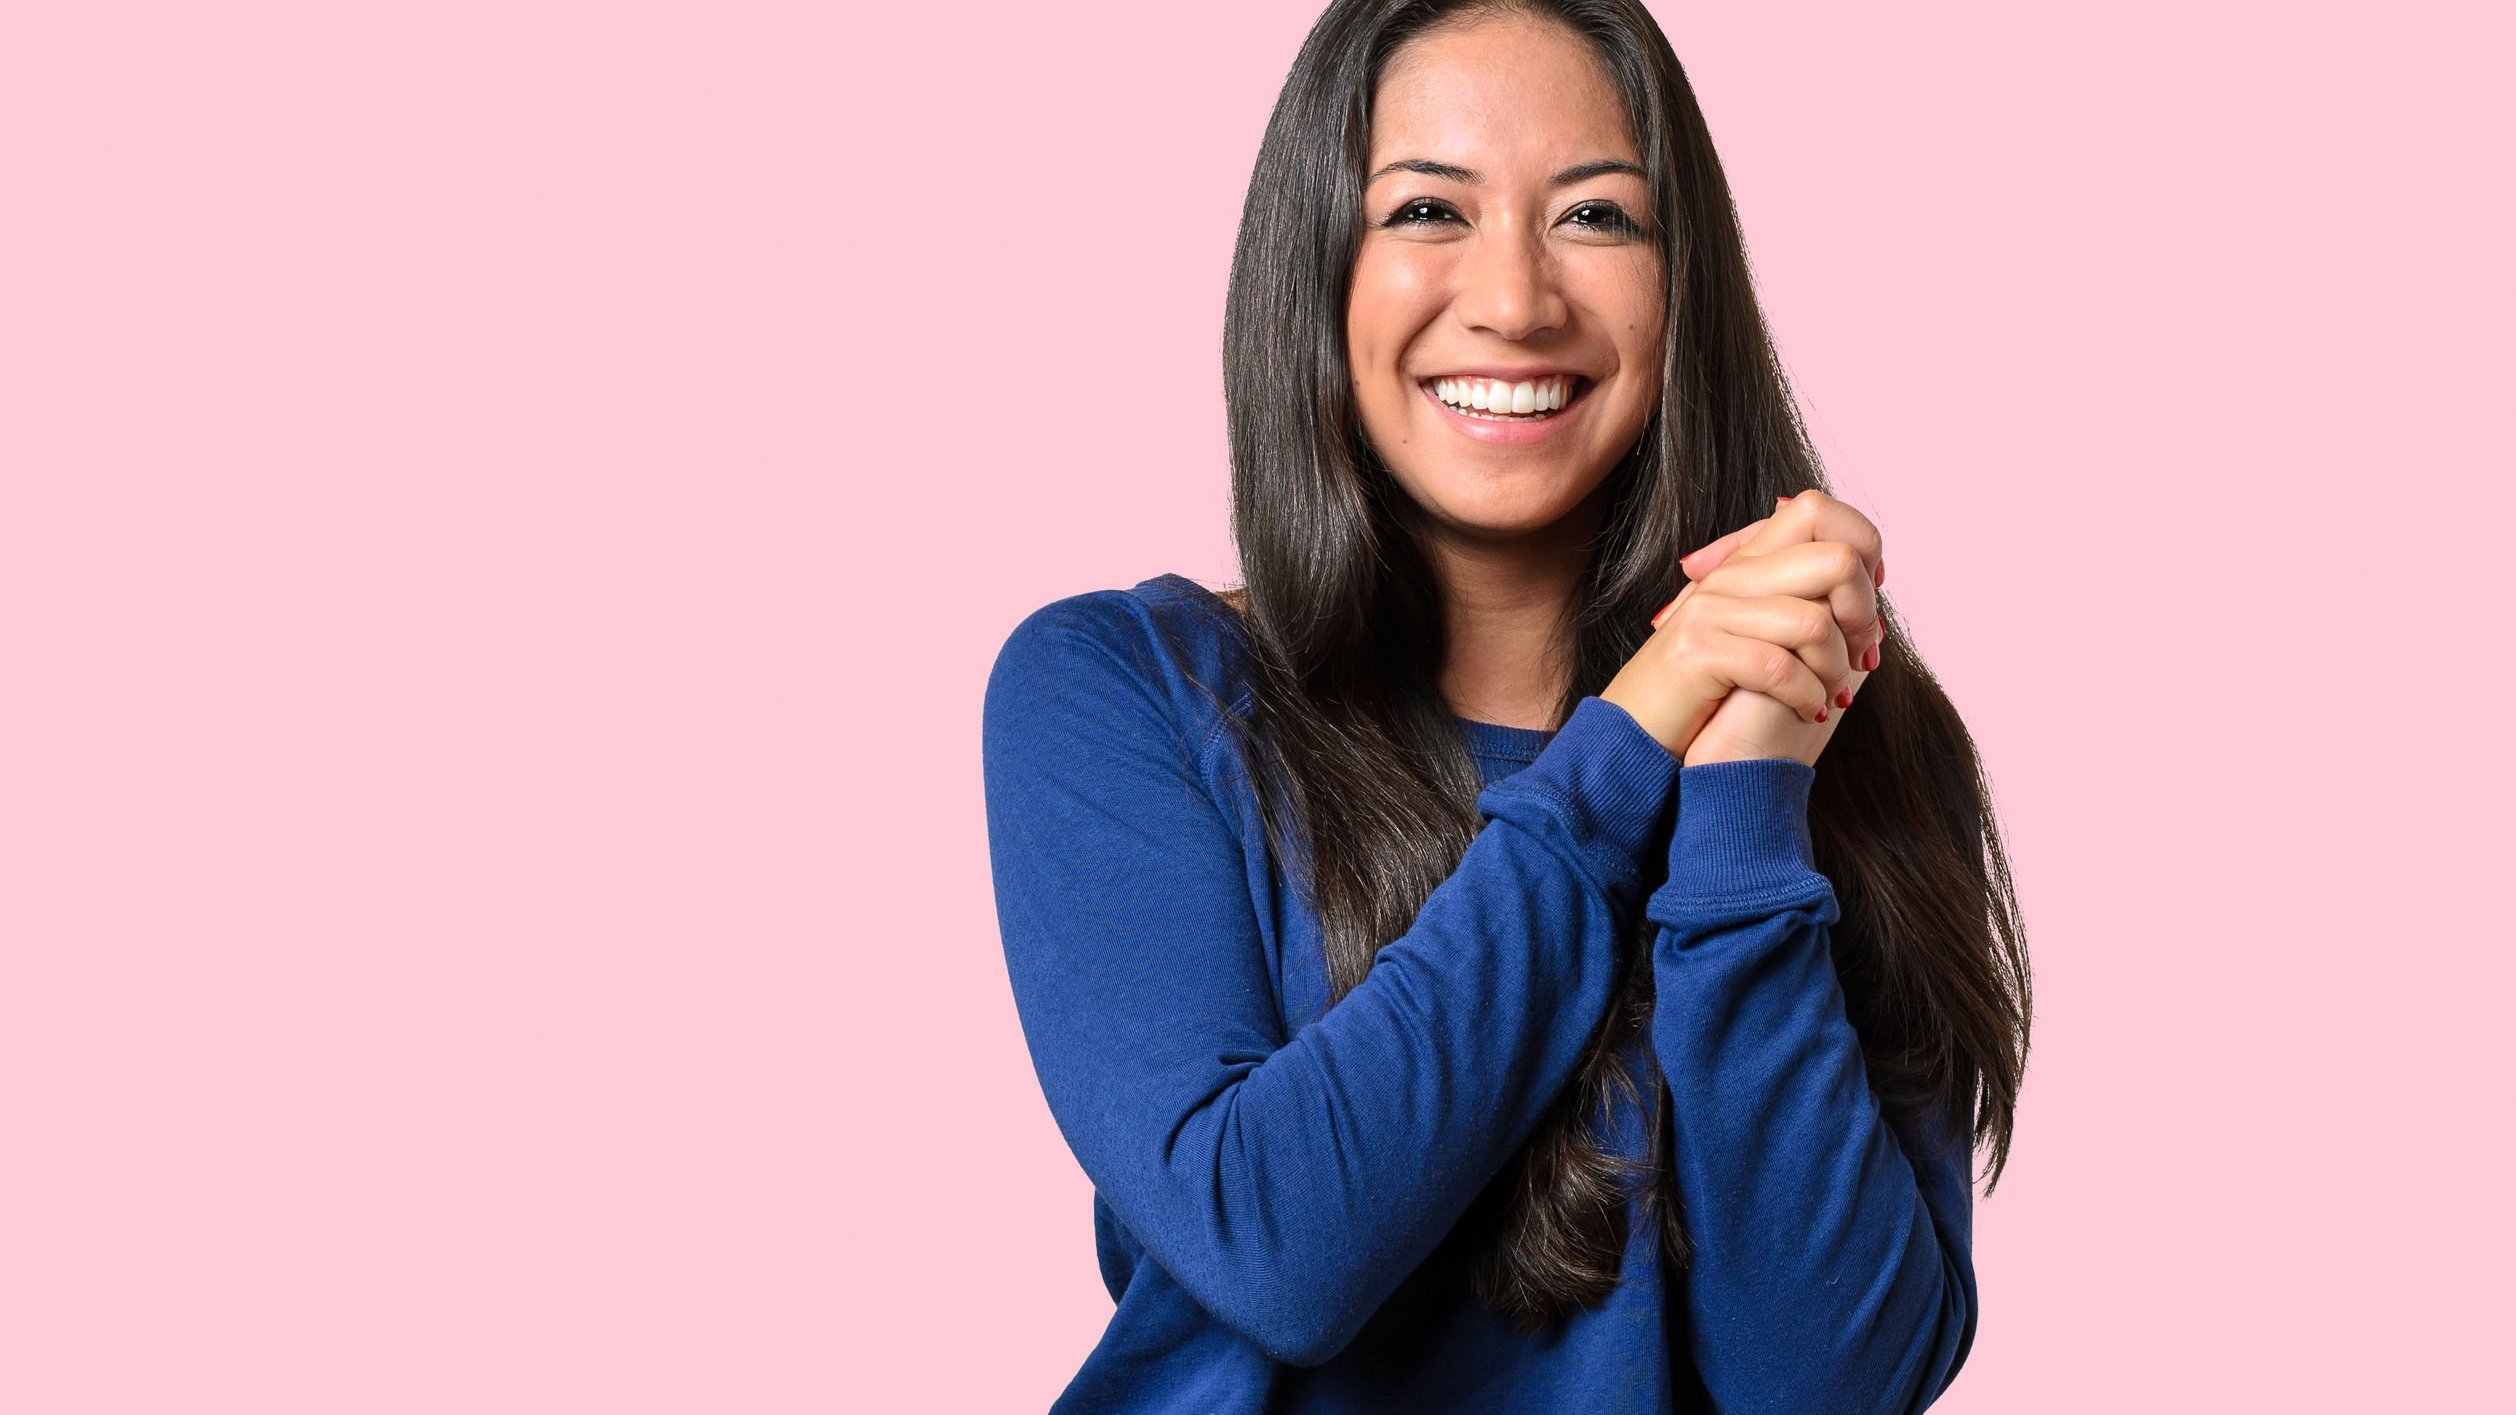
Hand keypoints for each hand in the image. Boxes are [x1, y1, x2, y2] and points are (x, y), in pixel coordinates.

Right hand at [1600, 490, 1884, 767]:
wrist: (1637, 731)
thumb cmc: (1706, 689)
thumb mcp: (1753, 629)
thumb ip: (1797, 597)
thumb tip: (1870, 579)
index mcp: (1744, 563)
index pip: (1817, 509)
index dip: (1861, 546)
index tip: (1863, 597)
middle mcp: (1729, 577)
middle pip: (1836, 558)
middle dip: (1863, 612)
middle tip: (1861, 654)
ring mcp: (1710, 612)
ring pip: (1815, 622)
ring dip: (1837, 669)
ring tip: (1831, 694)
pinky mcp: (1698, 654)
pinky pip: (1779, 668)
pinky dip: (1808, 697)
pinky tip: (1809, 710)